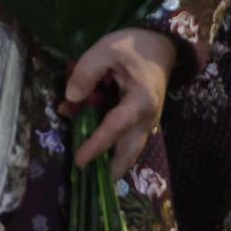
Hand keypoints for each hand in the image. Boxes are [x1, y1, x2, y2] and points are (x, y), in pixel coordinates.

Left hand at [64, 26, 175, 177]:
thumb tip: (70, 100)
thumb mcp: (106, 50)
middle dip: (112, 169)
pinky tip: (98, 153)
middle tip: (92, 186)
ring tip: (94, 178)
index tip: (80, 161)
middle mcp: (147, 116)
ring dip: (114, 162)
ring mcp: (147, 120)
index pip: (115, 128)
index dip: (97, 145)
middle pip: (130, 151)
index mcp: (141, 100)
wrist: (160, 44)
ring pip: (131, 149)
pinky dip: (114, 148)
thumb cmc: (133, 46)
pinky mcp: (142, 119)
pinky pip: (128, 139)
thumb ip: (87, 72)